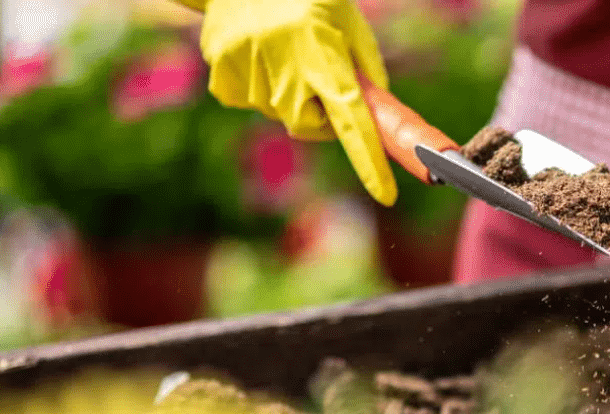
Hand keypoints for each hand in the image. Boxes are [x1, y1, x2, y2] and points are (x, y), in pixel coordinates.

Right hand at [196, 0, 396, 204]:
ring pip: (280, 112)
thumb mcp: (347, 21)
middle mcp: (286, 73)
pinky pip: (249, 101)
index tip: (386, 195)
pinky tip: (256, 52)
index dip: (370, 162)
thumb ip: (366, 66)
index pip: (353, 123)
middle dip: (320, 112)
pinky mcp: (223, 77)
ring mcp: (251, 76)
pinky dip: (257, 85)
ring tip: (282, 50)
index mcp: (324, 58)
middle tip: (317, 76)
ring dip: (288, 93)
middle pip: (311, 127)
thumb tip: (375, 109)